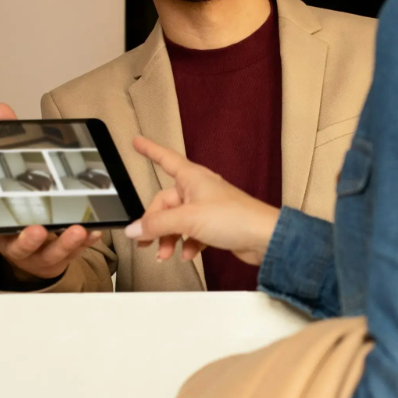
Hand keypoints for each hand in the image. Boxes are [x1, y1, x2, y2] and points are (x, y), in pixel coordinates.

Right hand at [0, 102, 101, 281]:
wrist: (29, 245)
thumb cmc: (18, 207)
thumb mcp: (9, 177)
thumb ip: (5, 143)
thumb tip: (0, 110)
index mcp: (0, 226)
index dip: (8, 230)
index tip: (22, 227)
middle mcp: (20, 243)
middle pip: (23, 246)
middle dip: (31, 240)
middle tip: (39, 230)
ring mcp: (43, 251)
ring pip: (53, 251)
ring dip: (66, 242)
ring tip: (79, 229)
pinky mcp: (64, 253)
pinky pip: (76, 251)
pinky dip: (86, 241)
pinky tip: (95, 230)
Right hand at [123, 136, 280, 266]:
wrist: (264, 238)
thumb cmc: (234, 217)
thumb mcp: (188, 219)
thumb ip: (158, 224)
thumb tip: (133, 228)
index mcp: (191, 177)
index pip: (165, 158)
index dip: (149, 150)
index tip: (136, 142)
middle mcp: (198, 190)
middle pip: (165, 203)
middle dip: (155, 224)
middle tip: (145, 242)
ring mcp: (206, 208)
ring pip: (177, 221)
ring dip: (169, 239)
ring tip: (166, 254)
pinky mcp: (215, 226)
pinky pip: (192, 233)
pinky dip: (187, 244)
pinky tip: (187, 255)